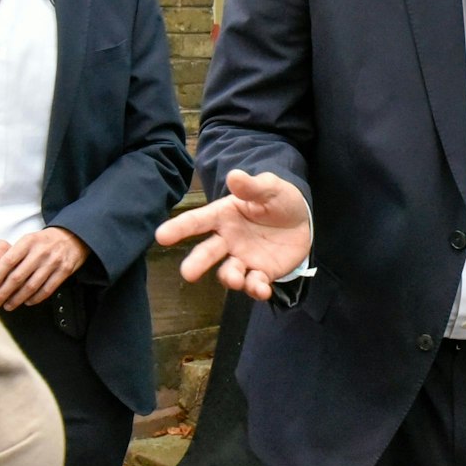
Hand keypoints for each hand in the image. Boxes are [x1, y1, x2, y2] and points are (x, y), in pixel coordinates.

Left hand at [0, 227, 90, 309]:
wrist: (72, 237)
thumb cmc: (44, 241)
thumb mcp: (28, 240)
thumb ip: (13, 255)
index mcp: (28, 242)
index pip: (8, 260)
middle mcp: (40, 252)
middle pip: (18, 277)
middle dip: (3, 292)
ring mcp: (53, 262)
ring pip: (31, 286)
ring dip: (17, 299)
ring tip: (8, 305)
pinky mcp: (64, 271)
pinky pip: (47, 289)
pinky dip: (35, 298)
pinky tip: (27, 302)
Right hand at [155, 169, 312, 300]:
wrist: (304, 220)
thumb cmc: (279, 200)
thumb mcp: (270, 188)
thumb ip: (252, 186)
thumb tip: (234, 176)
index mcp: (224, 216)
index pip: (198, 221)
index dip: (179, 228)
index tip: (161, 236)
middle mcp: (228, 240)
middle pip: (207, 253)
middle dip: (196, 263)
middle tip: (187, 273)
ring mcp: (243, 258)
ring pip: (228, 273)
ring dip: (230, 278)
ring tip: (235, 278)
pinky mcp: (261, 273)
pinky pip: (254, 284)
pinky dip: (256, 289)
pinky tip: (262, 289)